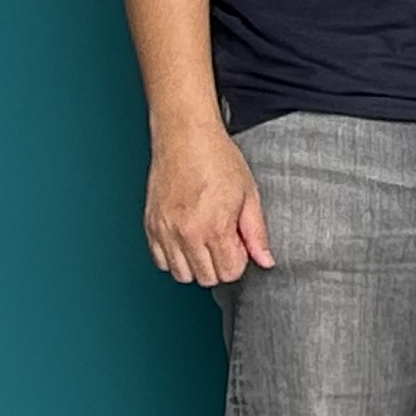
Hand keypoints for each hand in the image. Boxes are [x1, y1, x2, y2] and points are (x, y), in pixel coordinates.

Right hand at [145, 120, 273, 283]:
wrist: (185, 137)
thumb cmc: (217, 159)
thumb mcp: (249, 195)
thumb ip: (257, 233)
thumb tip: (265, 260)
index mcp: (214, 227)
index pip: (229, 273)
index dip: (239, 260)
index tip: (239, 243)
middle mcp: (186, 233)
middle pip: (206, 278)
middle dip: (220, 264)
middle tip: (224, 238)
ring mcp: (165, 230)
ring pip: (181, 274)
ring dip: (196, 264)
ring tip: (205, 238)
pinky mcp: (150, 226)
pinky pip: (160, 261)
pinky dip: (174, 257)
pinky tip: (186, 238)